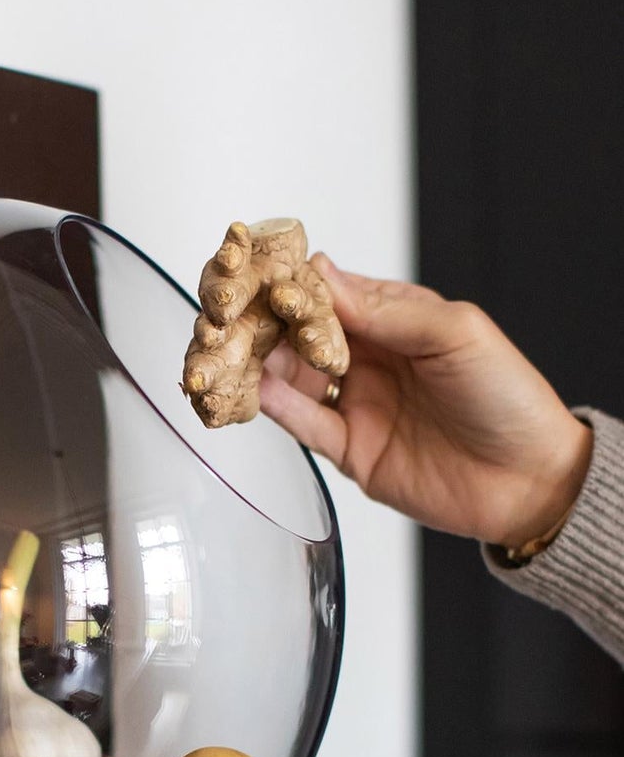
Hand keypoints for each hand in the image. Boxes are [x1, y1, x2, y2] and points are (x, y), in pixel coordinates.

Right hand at [256, 256, 592, 548]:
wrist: (529, 480)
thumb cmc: (508, 398)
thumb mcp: (457, 333)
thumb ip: (387, 309)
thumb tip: (322, 276)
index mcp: (395, 319)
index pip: (329, 294)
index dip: (293, 285)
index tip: (259, 276)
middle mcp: (368, 358)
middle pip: (298, 335)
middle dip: (262, 324)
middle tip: (228, 314)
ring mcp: (355, 404)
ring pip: (290, 377)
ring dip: (257, 363)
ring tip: (227, 350)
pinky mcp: (347, 449)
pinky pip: (302, 423)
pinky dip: (273, 406)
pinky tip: (251, 389)